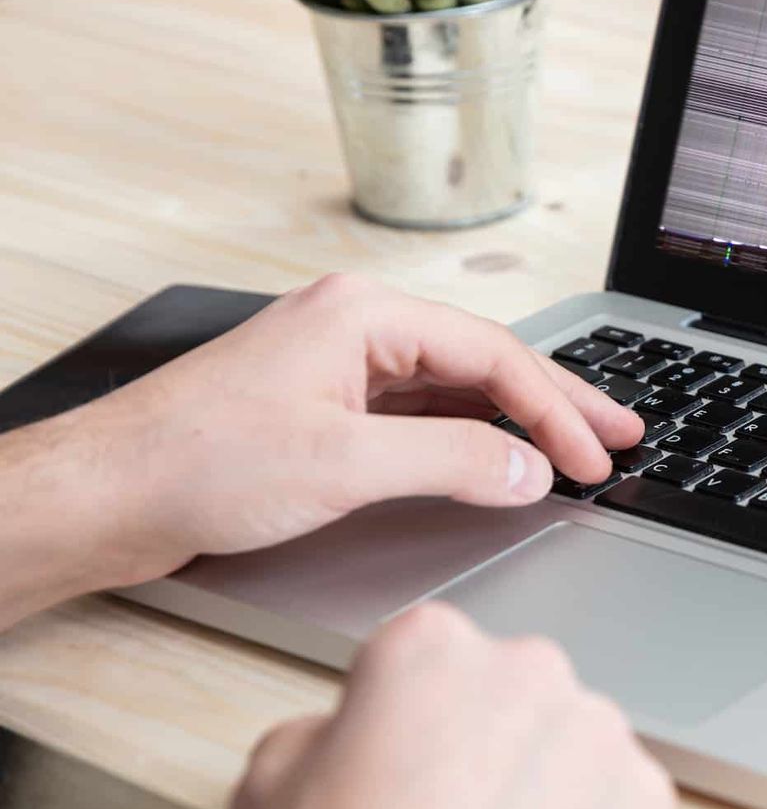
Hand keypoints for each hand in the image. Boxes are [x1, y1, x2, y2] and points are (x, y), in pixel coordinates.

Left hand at [0, 273, 642, 624]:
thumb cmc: (196, 462)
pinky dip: (465, 438)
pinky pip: (416, 414)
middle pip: (483, 362)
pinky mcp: (322, 408)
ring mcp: (338, 367)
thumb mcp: (345, 466)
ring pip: (452, 388)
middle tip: (621, 433)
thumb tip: (528, 469)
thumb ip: (452, 464)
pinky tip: (495, 460)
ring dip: (514, 420)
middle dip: (556, 401)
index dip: (554, 411)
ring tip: (576, 446)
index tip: (594, 458)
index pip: (492, 357)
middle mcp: (356, 328)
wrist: (102, 494)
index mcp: (365, 315)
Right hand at [230, 601, 674, 808]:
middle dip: (489, 743)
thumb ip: (322, 730)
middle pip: (511, 694)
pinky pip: (620, 802)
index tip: (402, 756)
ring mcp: (594, 727)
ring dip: (545, 785)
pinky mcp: (642, 792)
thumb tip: (346, 738)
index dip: (411, 715)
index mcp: (431, 644)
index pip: (430, 657)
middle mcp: (526, 665)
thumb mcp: (270, 784)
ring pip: (571, 745)